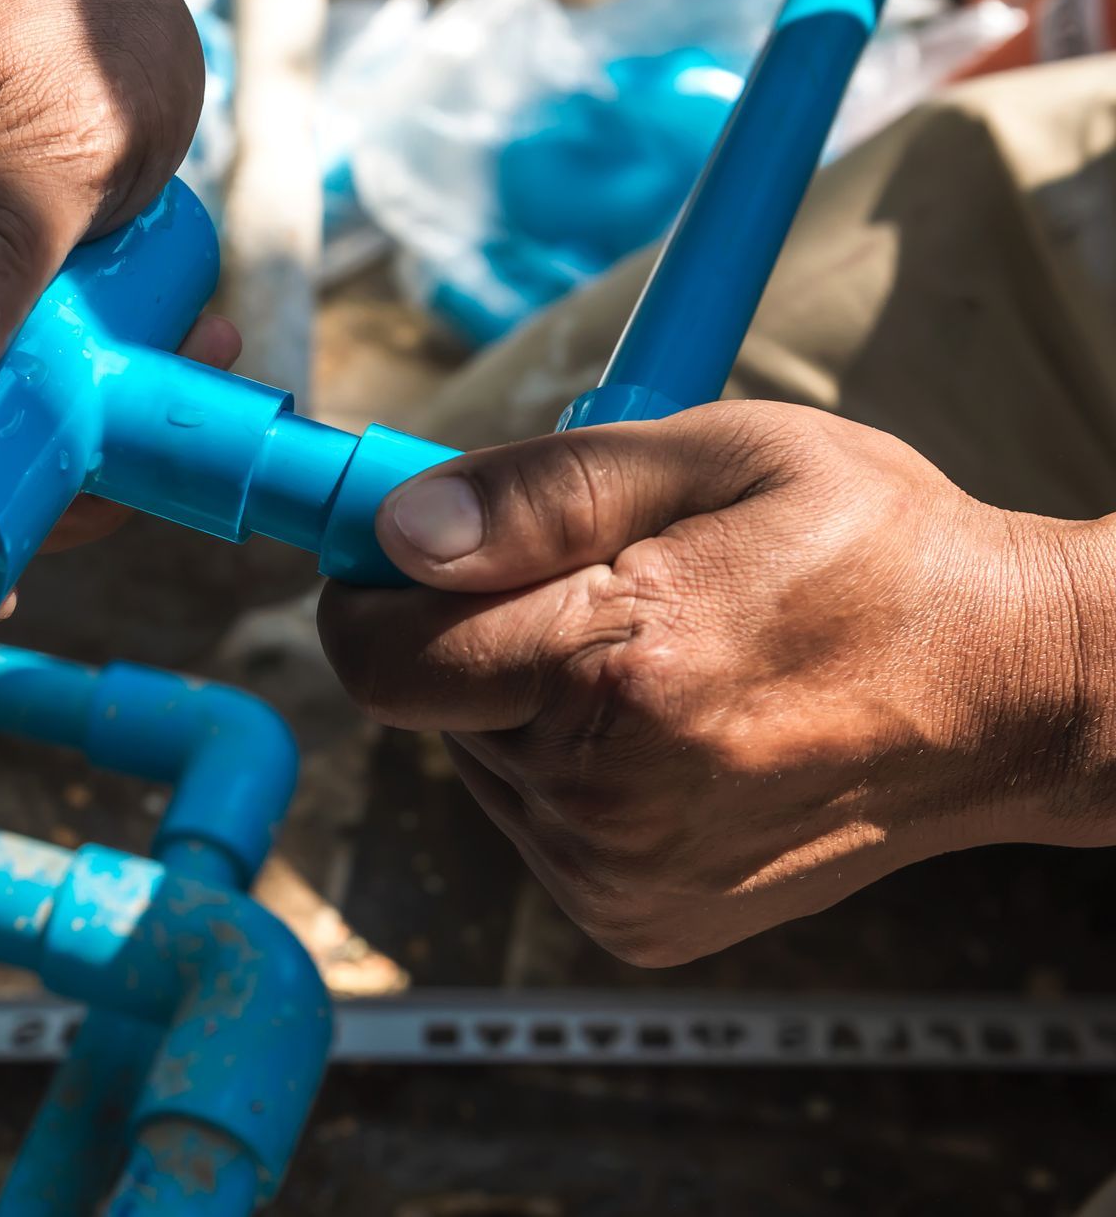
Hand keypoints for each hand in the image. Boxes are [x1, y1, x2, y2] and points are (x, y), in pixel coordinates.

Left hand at [319, 402, 1115, 965]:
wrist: (1005, 695)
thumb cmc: (872, 550)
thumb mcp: (720, 457)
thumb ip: (542, 493)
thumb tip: (398, 535)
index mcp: (623, 663)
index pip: (384, 657)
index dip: (371, 593)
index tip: (403, 550)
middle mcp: (606, 794)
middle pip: (426, 705)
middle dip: (470, 637)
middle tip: (587, 590)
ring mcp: (619, 872)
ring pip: (479, 761)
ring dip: (525, 706)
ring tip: (657, 660)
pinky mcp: (633, 919)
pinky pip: (534, 823)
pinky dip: (569, 772)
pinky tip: (669, 733)